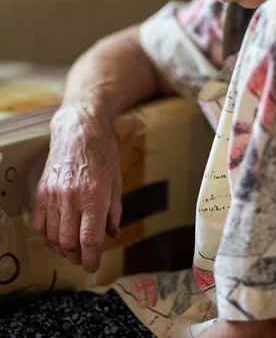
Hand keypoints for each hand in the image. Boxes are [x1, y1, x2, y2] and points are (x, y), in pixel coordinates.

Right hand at [32, 103, 121, 272]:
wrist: (79, 129)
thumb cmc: (102, 152)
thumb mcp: (117, 181)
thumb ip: (114, 212)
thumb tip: (112, 235)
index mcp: (94, 195)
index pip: (90, 240)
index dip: (92, 259)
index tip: (93, 266)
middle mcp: (71, 197)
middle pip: (69, 243)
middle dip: (77, 257)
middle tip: (84, 258)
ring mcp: (53, 194)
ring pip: (53, 237)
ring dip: (62, 249)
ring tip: (72, 248)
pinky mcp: (41, 191)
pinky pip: (39, 224)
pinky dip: (46, 236)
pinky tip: (56, 236)